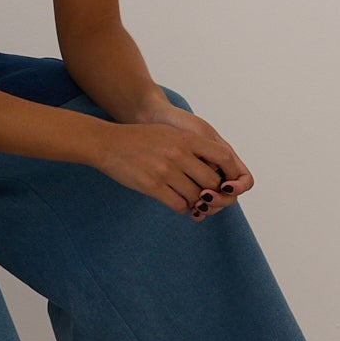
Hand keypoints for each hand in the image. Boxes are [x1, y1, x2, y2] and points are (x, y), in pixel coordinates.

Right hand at [87, 107, 253, 219]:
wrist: (107, 143)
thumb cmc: (140, 139)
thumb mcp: (169, 134)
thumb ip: (192, 147)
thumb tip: (216, 169)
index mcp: (186, 138)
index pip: (223, 157)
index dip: (231, 172)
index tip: (227, 181)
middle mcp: (179, 153)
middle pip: (212, 182)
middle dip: (212, 193)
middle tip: (206, 196)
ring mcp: (165, 171)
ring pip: (196, 197)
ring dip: (195, 202)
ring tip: (188, 199)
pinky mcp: (152, 186)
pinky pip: (179, 205)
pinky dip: (181, 207)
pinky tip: (174, 201)